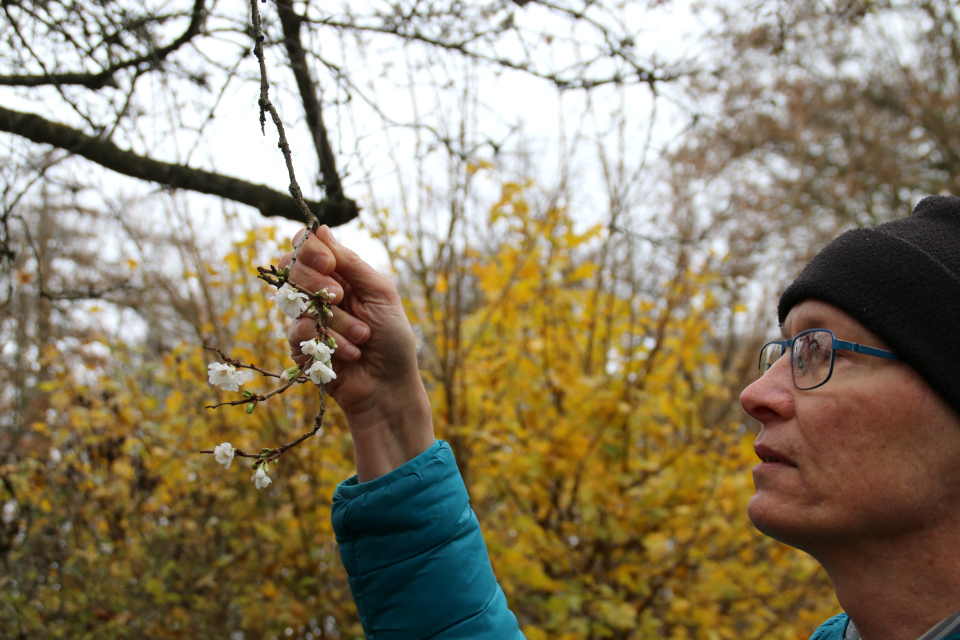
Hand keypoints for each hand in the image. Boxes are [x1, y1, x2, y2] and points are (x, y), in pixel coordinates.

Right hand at [278, 225, 433, 481]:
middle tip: (341, 297)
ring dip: (334, 320)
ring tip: (362, 337)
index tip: (329, 262)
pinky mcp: (300, 346)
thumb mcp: (381, 293)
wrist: (389, 386)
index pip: (307, 247)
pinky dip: (329, 342)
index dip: (310, 249)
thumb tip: (320, 229)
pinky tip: (351, 354)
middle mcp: (319, 292)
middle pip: (292, 268)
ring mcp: (307, 318)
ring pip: (295, 302)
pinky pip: (297, 331)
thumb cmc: (393, 339)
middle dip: (316, 281)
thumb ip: (351, 263)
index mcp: (340, 275)